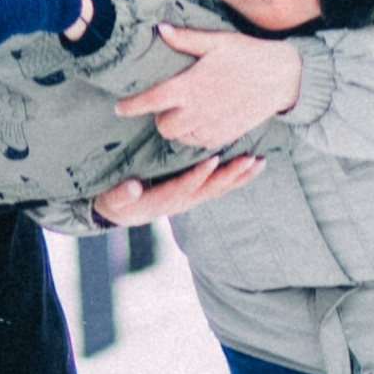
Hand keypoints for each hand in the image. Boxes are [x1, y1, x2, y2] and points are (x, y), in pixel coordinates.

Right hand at [90, 153, 264, 226]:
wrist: (123, 213)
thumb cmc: (117, 201)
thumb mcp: (113, 199)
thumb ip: (120, 194)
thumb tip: (131, 187)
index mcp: (162, 201)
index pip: (183, 187)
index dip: (197, 175)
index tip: (212, 159)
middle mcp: (182, 202)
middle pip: (210, 190)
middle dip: (230, 175)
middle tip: (250, 159)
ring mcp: (191, 199)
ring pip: (219, 189)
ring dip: (240, 177)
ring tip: (260, 163)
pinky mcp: (195, 195)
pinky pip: (219, 188)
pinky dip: (237, 178)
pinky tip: (251, 167)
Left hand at [112, 22, 303, 152]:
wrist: (282, 77)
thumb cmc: (248, 55)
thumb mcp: (216, 41)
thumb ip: (185, 39)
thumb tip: (159, 29)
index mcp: (191, 86)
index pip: (150, 101)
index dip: (130, 106)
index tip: (119, 108)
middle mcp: (198, 110)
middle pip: (164, 127)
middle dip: (159, 118)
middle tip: (164, 106)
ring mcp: (213, 126)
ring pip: (181, 139)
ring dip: (178, 128)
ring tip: (184, 113)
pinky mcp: (227, 135)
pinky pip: (201, 143)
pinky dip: (196, 136)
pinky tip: (202, 121)